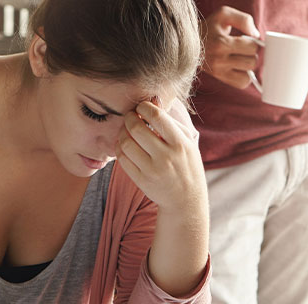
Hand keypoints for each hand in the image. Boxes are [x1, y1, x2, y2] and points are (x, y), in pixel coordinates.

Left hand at [115, 99, 207, 215]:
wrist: (186, 199)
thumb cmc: (186, 165)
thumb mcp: (187, 142)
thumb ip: (171, 122)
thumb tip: (153, 101)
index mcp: (180, 143)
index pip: (157, 117)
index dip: (144, 107)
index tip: (142, 107)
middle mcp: (166, 157)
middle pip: (136, 129)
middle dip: (129, 118)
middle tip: (130, 117)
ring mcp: (152, 170)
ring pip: (126, 144)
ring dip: (122, 133)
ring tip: (126, 131)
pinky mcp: (141, 180)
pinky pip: (123, 159)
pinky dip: (120, 148)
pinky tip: (124, 145)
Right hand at [202, 5, 260, 88]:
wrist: (190, 42)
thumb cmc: (210, 27)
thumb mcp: (224, 14)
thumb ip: (243, 20)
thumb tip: (256, 35)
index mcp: (221, 43)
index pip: (252, 48)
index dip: (254, 42)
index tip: (247, 40)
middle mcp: (219, 60)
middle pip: (251, 62)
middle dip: (251, 54)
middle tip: (244, 49)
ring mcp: (219, 72)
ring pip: (248, 76)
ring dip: (248, 67)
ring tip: (241, 58)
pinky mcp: (219, 78)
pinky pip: (241, 84)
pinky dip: (244, 77)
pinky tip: (239, 68)